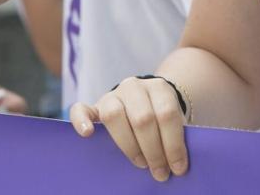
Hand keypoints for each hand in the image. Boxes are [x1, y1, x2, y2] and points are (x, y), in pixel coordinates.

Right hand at [70, 76, 188, 182]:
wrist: (145, 100)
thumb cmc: (161, 117)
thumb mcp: (173, 120)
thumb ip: (175, 135)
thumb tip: (178, 164)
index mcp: (159, 88)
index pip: (167, 114)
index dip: (174, 143)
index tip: (178, 167)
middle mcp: (135, 87)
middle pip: (143, 118)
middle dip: (154, 150)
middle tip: (160, 172)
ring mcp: (113, 94)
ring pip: (115, 115)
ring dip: (129, 145)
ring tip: (141, 163)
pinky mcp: (95, 105)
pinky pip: (81, 109)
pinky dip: (81, 120)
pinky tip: (87, 134)